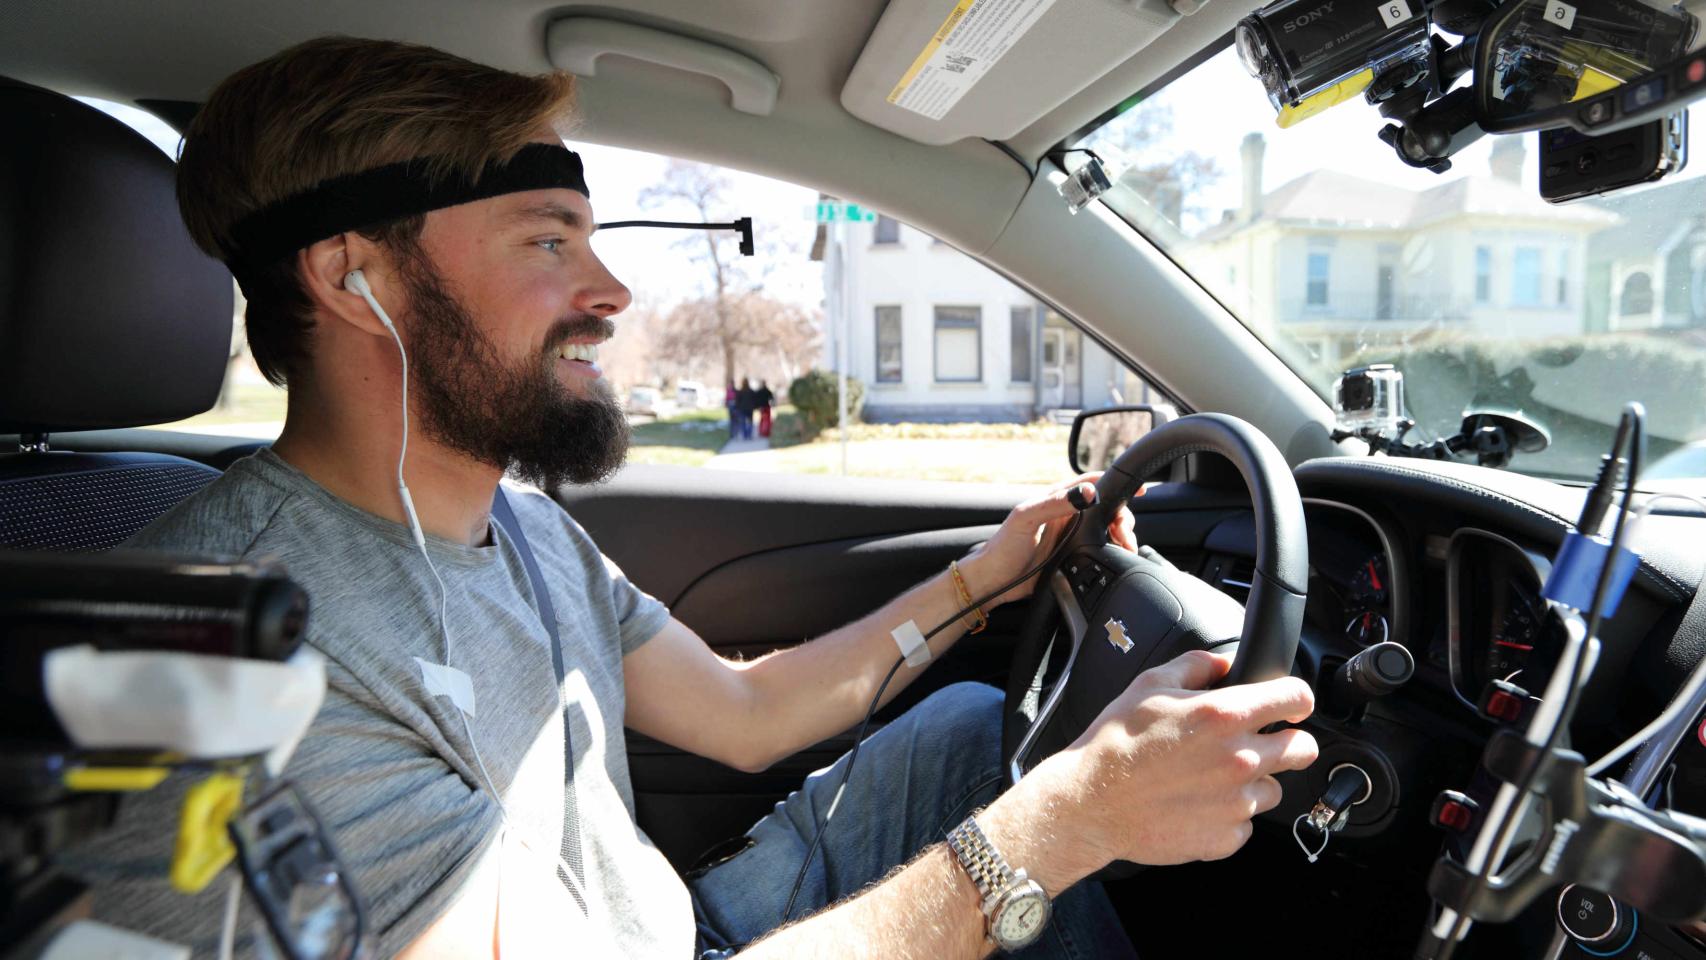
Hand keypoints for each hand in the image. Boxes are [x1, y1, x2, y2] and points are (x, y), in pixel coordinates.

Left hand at [960, 473, 1137, 608]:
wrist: (994, 582)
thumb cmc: (1002, 547)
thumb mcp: (1026, 519)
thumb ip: (1055, 503)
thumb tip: (1088, 493)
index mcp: (1055, 499)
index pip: (1091, 483)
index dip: (1114, 484)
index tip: (1136, 489)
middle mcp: (1067, 515)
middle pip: (1106, 508)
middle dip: (1122, 516)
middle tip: (1124, 531)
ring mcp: (1072, 536)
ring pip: (1107, 529)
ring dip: (1122, 534)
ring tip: (1124, 545)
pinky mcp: (1075, 556)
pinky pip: (1102, 549)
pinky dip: (1114, 551)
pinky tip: (1118, 556)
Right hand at [1035, 650, 1317, 871]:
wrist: (1091, 802)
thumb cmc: (1115, 743)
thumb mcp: (1149, 685)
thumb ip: (1196, 666)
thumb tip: (1223, 663)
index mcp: (1225, 715)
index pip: (1297, 698)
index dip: (1296, 698)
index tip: (1291, 704)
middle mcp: (1240, 759)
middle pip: (1303, 749)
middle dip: (1289, 741)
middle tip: (1262, 742)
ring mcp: (1237, 803)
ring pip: (1274, 789)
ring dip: (1253, 781)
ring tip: (1212, 778)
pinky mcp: (1227, 837)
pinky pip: (1246, 824)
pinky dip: (1229, 814)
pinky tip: (1197, 803)